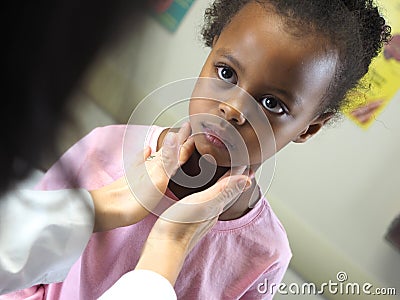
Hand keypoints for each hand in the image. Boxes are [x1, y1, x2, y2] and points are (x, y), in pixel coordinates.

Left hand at [90, 123, 194, 231]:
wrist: (108, 208)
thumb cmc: (135, 199)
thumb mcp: (158, 180)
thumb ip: (167, 159)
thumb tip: (175, 136)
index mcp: (159, 166)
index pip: (177, 150)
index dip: (186, 141)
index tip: (195, 129)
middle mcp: (151, 166)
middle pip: (168, 150)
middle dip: (179, 140)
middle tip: (188, 131)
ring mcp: (141, 171)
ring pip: (158, 156)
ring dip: (168, 148)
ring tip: (175, 140)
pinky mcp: (132, 178)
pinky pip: (143, 161)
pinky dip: (147, 154)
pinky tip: (147, 150)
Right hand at [135, 172, 250, 284]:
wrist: (163, 249)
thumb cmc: (180, 225)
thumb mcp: (203, 203)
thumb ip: (223, 190)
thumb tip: (248, 180)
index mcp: (216, 206)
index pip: (231, 186)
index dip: (237, 173)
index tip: (244, 161)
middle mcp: (211, 212)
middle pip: (226, 192)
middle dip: (231, 180)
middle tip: (236, 167)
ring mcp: (201, 218)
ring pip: (215, 199)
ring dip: (220, 188)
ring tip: (221, 179)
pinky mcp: (190, 222)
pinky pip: (204, 204)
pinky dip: (207, 196)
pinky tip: (200, 196)